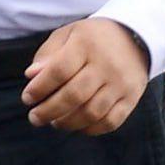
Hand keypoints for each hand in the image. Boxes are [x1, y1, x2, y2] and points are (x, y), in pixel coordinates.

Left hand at [21, 18, 149, 135]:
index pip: (58, 71)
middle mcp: (107, 63)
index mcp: (88, 43)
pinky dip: (89, 129)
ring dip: (66, 123)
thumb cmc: (93, 39)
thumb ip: (48, 54)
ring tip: (55, 121)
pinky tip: (77, 124)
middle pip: (73, 96)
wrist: (136, 36)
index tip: (27, 97)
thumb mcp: (69, 35)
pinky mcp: (132, 97)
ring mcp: (122, 82)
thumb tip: (31, 76)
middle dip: (48, 111)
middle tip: (35, 117)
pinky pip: (109, 122)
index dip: (39, 89)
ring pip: (90, 113)